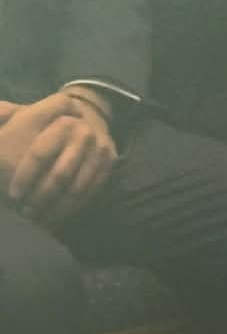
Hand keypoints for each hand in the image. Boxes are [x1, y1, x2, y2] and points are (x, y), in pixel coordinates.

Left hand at [1, 90, 116, 224]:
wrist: (85, 116)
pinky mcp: (109, 160)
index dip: (25, 177)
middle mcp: (83, 130)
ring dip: (56, 208)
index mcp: (60, 117)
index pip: (39, 154)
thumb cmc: (43, 124)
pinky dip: (73, 207)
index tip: (13, 195)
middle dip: (40, 197)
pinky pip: (92, 190)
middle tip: (25, 212)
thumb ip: (5, 115)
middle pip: (60, 175)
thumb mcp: (22, 117)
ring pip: (77, 187)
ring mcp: (99, 146)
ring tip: (38, 218)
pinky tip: (56, 216)